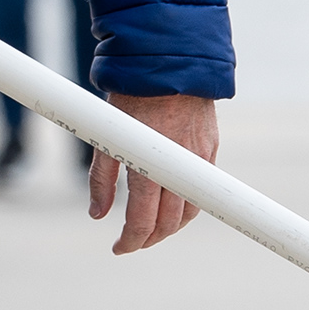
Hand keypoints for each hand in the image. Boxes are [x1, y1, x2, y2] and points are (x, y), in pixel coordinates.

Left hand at [92, 92, 217, 255]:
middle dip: (151, 238)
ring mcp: (198, 159)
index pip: (143, 222)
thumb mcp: (107, 136)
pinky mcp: (210, 147)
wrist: (168, 61)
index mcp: (148, 167)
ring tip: (154, 228)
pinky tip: (174, 202)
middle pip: (170, 223)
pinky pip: (203, 187)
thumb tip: (97, 215)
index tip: (119, 248)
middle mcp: (177, 168)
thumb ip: (102, 178)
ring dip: (173, 225)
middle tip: (133, 241)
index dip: (130, 242)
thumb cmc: (130, 96)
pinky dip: (189, 203)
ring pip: (191, 210)